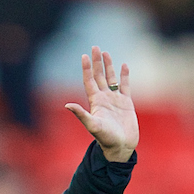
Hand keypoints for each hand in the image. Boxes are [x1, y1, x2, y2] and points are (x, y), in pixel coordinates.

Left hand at [65, 46, 138, 162]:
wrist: (121, 147)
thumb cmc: (106, 138)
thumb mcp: (92, 125)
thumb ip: (81, 114)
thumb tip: (67, 105)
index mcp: (95, 102)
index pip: (89, 81)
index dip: (86, 68)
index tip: (83, 55)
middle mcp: (104, 98)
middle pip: (99, 76)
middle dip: (96, 62)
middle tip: (95, 47)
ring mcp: (115, 100)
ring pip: (111, 78)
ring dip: (108, 66)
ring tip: (106, 53)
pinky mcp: (126, 103)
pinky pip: (125, 86)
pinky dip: (124, 76)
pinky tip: (124, 65)